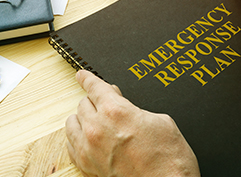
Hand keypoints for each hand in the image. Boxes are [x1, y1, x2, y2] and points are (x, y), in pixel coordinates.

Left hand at [66, 70, 199, 176]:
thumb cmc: (169, 159)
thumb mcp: (160, 121)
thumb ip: (135, 109)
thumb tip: (125, 106)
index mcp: (116, 112)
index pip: (94, 87)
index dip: (88, 78)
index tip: (82, 75)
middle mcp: (98, 129)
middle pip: (83, 103)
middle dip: (94, 99)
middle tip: (105, 102)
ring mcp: (90, 149)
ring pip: (72, 122)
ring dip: (83, 116)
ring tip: (95, 118)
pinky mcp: (88, 166)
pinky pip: (71, 144)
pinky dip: (77, 136)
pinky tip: (88, 136)